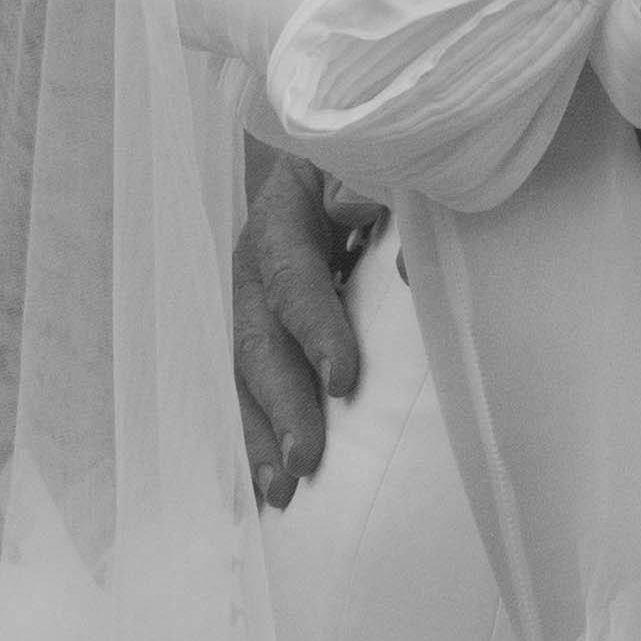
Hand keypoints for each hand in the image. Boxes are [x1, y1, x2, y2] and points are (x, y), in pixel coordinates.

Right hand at [234, 144, 371, 509]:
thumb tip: (397, 251)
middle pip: (257, 336)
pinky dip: (255, 433)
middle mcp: (254, 262)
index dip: (314, 326)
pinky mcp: (261, 332)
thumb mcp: (374, 160)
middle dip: (280, 401)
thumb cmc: (371, 161)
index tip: (343, 378)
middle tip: (305, 459)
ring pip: (243, 371)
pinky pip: (248, 386)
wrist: (340, 150)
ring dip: (258, 431)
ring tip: (281, 490)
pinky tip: (266, 485)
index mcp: (283, 213)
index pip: (292, 275)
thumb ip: (380, 192)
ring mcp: (250, 301)